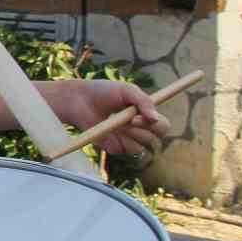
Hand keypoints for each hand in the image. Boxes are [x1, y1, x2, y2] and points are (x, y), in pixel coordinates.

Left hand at [53, 79, 167, 157]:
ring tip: (117, 122)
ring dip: (133, 133)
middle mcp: (139, 129)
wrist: (78, 100)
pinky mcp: (117, 148)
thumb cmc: (103, 92)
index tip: (142, 115)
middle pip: (159, 136)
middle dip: (148, 128)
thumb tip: (155, 118)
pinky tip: (110, 130)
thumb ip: (143, 101)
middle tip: (132, 120)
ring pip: (144, 144)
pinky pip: (128, 149)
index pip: (163, 125)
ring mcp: (128, 139)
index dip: (159, 123)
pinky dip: (123, 140)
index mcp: (145, 115)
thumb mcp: (126, 90)